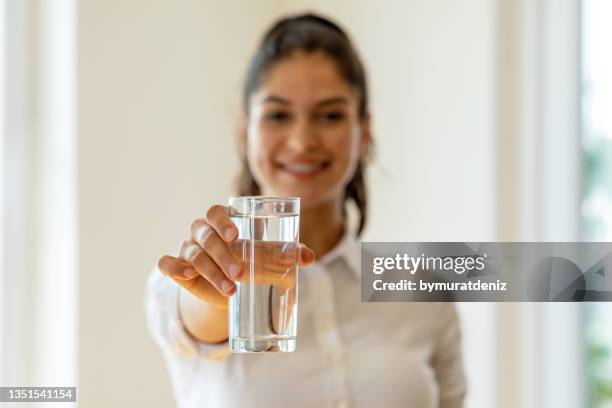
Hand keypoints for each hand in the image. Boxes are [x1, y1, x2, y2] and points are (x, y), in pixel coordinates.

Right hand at [157, 205, 314, 308]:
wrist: (229, 289)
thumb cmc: (249, 264)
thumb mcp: (266, 259)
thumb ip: (286, 255)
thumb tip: (308, 257)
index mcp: (223, 222)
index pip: (216, 212)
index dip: (223, 220)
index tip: (236, 234)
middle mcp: (202, 232)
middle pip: (205, 234)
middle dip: (222, 254)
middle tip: (240, 273)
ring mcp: (187, 249)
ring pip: (193, 254)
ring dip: (211, 271)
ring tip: (230, 290)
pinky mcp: (176, 268)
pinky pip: (167, 263)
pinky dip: (174, 267)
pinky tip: (186, 275)